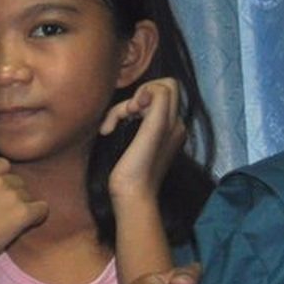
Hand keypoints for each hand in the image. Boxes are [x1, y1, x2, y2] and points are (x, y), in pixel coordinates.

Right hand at [0, 156, 49, 268]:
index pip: (2, 164)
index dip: (1, 178)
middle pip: (17, 181)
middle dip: (12, 193)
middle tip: (1, 212)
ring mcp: (11, 196)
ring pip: (28, 195)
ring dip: (22, 205)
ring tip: (8, 222)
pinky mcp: (22, 213)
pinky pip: (42, 209)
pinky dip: (37, 216)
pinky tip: (26, 224)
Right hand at [104, 77, 187, 200]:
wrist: (132, 198)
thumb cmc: (139, 166)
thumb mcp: (154, 128)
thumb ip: (159, 101)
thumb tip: (148, 91)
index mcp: (175, 121)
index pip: (167, 85)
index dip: (147, 89)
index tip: (135, 109)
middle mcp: (170, 124)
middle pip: (151, 93)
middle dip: (131, 101)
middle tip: (125, 117)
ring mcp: (158, 134)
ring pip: (139, 106)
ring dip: (120, 112)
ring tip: (108, 128)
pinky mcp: (143, 142)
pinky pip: (134, 120)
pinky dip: (119, 121)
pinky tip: (108, 133)